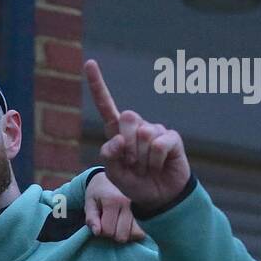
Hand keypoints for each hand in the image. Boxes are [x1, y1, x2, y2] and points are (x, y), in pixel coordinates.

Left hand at [85, 172, 145, 242]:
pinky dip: (133, 232)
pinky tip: (124, 226)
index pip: (108, 230)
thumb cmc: (97, 192)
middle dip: (112, 235)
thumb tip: (97, 233)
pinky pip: (141, 230)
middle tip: (107, 224)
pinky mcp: (143, 210)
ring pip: (135, 234)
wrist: (110, 178)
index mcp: (113, 201)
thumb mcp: (89, 203)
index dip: (101, 232)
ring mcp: (137, 208)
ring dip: (123, 233)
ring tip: (116, 224)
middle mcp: (128, 205)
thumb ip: (91, 218)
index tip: (98, 223)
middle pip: (122, 235)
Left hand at [87, 59, 190, 210]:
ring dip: (142, 158)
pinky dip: (155, 160)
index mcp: (117, 132)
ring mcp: (155, 130)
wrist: (158, 197)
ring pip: (143, 134)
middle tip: (133, 163)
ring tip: (146, 167)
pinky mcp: (171, 138)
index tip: (89, 63)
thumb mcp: (113, 174)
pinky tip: (159, 166)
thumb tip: (119, 138)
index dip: (98, 85)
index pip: (106, 105)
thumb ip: (108, 156)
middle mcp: (136, 126)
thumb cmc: (134, 183)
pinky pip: (159, 144)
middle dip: (127, 146)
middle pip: (127, 118)